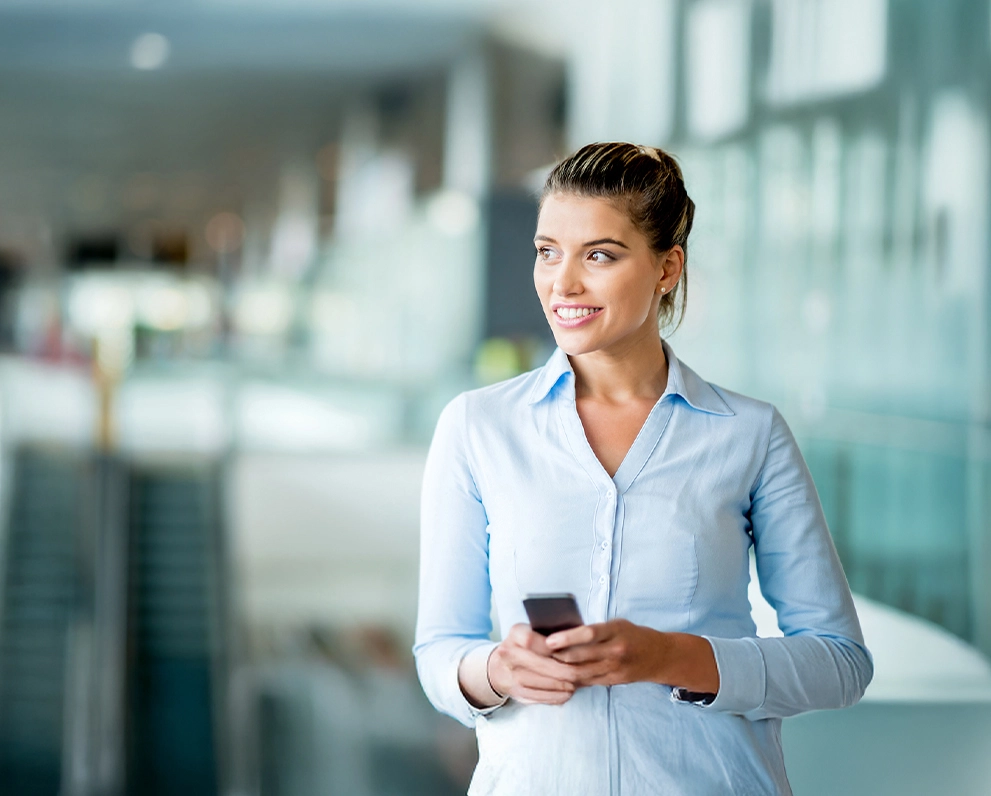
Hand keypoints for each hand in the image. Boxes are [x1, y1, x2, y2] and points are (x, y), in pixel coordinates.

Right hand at [487, 623, 579, 704]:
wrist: (497, 667)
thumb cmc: (522, 646)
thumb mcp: (530, 631)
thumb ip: (548, 634)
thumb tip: (576, 640)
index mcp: (515, 635)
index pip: (535, 640)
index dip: (555, 647)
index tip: (572, 650)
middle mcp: (509, 655)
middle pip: (543, 665)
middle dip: (566, 670)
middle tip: (582, 671)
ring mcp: (511, 676)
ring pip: (544, 683)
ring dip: (565, 685)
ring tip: (578, 682)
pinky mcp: (516, 693)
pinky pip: (541, 697)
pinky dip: (558, 696)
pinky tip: (568, 692)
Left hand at [544, 619, 672, 687]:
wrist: (661, 656)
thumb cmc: (633, 635)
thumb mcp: (616, 624)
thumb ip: (594, 630)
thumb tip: (562, 635)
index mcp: (616, 631)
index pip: (588, 634)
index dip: (567, 638)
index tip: (548, 640)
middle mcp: (616, 650)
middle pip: (581, 656)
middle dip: (558, 657)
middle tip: (538, 656)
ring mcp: (615, 668)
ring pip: (582, 672)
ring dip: (561, 670)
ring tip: (544, 667)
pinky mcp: (614, 680)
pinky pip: (589, 681)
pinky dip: (573, 679)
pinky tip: (559, 677)